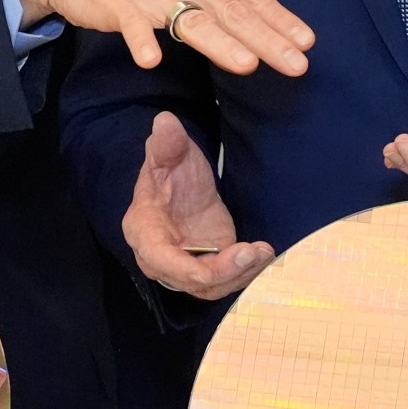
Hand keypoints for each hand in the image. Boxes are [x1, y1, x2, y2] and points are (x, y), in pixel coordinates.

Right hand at [15, 0, 312, 75]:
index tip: (307, 42)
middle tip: (297, 65)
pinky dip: (141, 43)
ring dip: (220, 43)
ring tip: (246, 64)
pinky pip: (132, 27)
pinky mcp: (117, 5)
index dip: (279, 19)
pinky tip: (151, 61)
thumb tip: (255, 15)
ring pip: (191, 21)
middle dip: (268, 40)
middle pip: (231, 12)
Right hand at [124, 112, 273, 299]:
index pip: (161, 259)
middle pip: (189, 280)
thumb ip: (167, 143)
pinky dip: (245, 272)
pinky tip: (263, 254)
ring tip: (263, 252)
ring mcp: (184, 267)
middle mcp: (160, 259)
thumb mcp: (169, 154)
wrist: (181, 186)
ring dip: (239, 274)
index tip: (224, 255)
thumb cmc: (169, 173)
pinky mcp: (207, 267)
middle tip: (252, 252)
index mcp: (144, 231)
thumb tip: (164, 121)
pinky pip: (224, 281)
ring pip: (210, 287)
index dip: (188, 268)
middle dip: (224, 272)